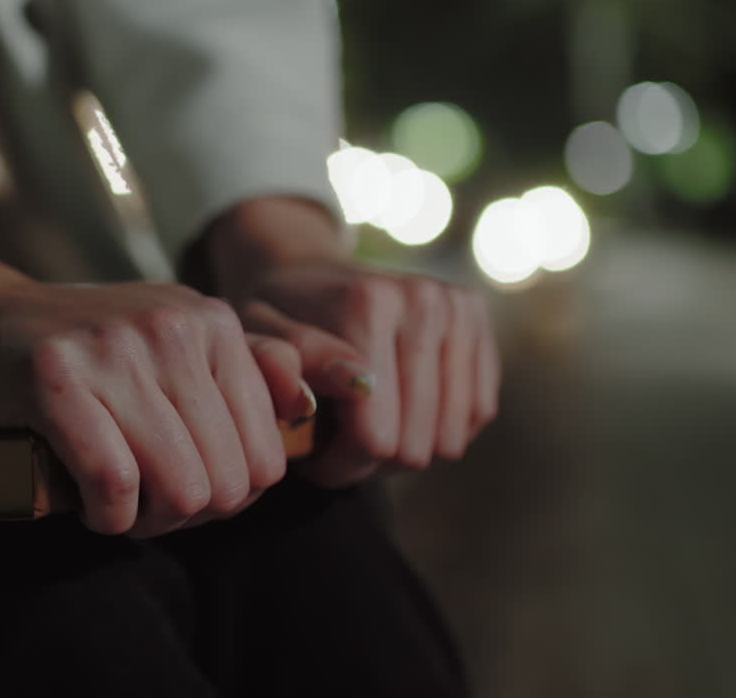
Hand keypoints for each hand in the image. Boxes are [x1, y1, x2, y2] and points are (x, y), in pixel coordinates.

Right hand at [0, 226, 309, 535]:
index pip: (266, 457)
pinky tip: (87, 503)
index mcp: (214, 322)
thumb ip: (240, 376)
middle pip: (226, 483)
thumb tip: (311, 408)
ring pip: (178, 488)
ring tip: (114, 504)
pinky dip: (104, 514)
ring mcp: (115, 348)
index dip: (227, 497)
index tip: (178, 488)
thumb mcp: (166, 350)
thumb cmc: (75, 356)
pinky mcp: (55, 377)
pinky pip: (112, 483)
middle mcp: (175, 326)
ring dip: (145, 521)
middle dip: (185, 516)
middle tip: (140, 504)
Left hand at [198, 197, 500, 486]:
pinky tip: (402, 413)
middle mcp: (424, 301)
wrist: (309, 271)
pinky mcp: (478, 320)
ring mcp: (458, 308)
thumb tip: (357, 384)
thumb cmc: (276, 315)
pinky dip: (439, 429)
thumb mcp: (256, 335)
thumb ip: (288, 361)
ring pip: (449, 439)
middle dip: (371, 463)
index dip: (340, 465)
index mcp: (369, 305)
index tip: (313, 460)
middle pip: (416, 445)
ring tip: (366, 430)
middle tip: (338, 447)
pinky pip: (478, 413)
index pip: (375, 436)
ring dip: (406, 451)